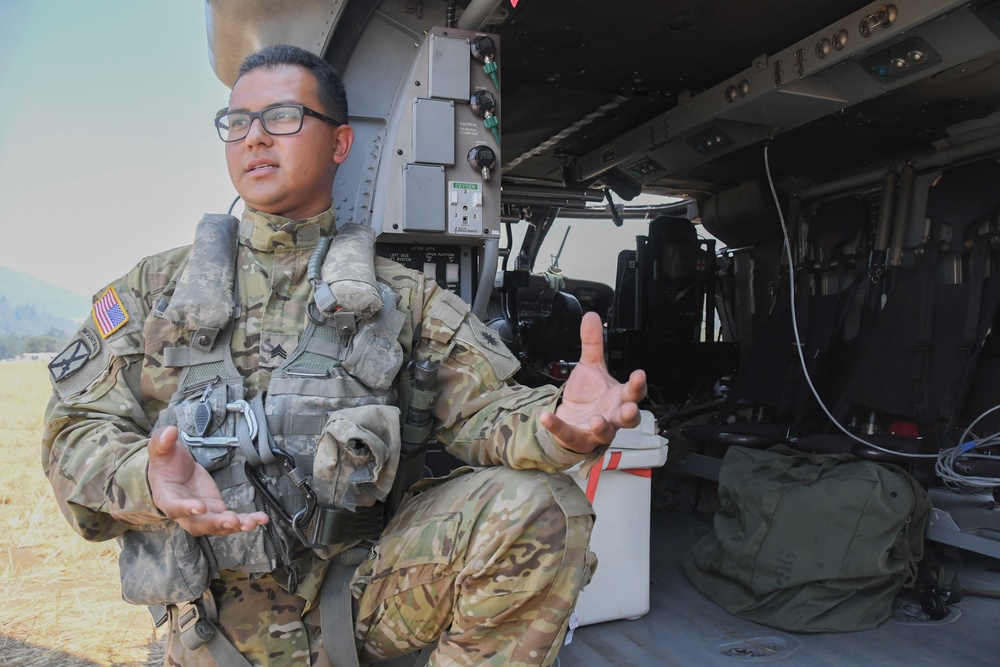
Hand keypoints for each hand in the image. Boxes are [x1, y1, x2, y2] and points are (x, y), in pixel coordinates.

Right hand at [148, 426, 268, 536]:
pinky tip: (261, 519)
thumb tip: (170, 431)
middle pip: (199, 524)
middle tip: (232, 520)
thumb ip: (162, 442)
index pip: (175, 508)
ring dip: (235, 525)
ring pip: (217, 525)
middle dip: (216, 523)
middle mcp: (185, 513)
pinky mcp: (217, 510)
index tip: (200, 506)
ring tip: (251, 523)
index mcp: (167, 498)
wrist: (173, 472)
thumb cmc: (165, 464)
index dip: (186, 509)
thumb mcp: (161, 450)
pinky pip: (232, 519)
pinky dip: (246, 520)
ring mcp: (203, 513)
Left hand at [540, 311, 646, 453]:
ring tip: (597, 419)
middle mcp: (612, 415)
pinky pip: (569, 434)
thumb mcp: (590, 366)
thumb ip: (593, 344)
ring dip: (603, 427)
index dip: (638, 384)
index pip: (634, 392)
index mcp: (619, 397)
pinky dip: (557, 427)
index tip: (639, 374)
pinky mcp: (578, 438)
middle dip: (630, 414)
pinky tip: (546, 418)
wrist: (572, 419)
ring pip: (605, 433)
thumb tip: (592, 316)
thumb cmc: (588, 396)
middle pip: (628, 418)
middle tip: (630, 408)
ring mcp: (597, 430)